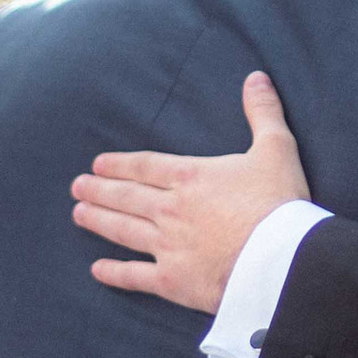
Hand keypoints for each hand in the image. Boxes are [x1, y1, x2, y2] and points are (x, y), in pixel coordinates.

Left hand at [73, 71, 310, 314]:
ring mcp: (167, 246)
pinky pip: (135, 276)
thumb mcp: (277, 149)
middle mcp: (170, 209)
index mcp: (189, 177)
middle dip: (99, 190)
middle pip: (126, 197)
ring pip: (123, 231)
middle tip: (76, 187)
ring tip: (78, 214)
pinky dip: (114, 273)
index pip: (144, 167)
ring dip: (98, 221)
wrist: (281, 259)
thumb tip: (256, 77)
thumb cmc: (280, 203)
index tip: (97, 165)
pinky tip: (97, 269)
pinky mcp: (173, 280)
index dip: (119, 165)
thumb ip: (263, 112)